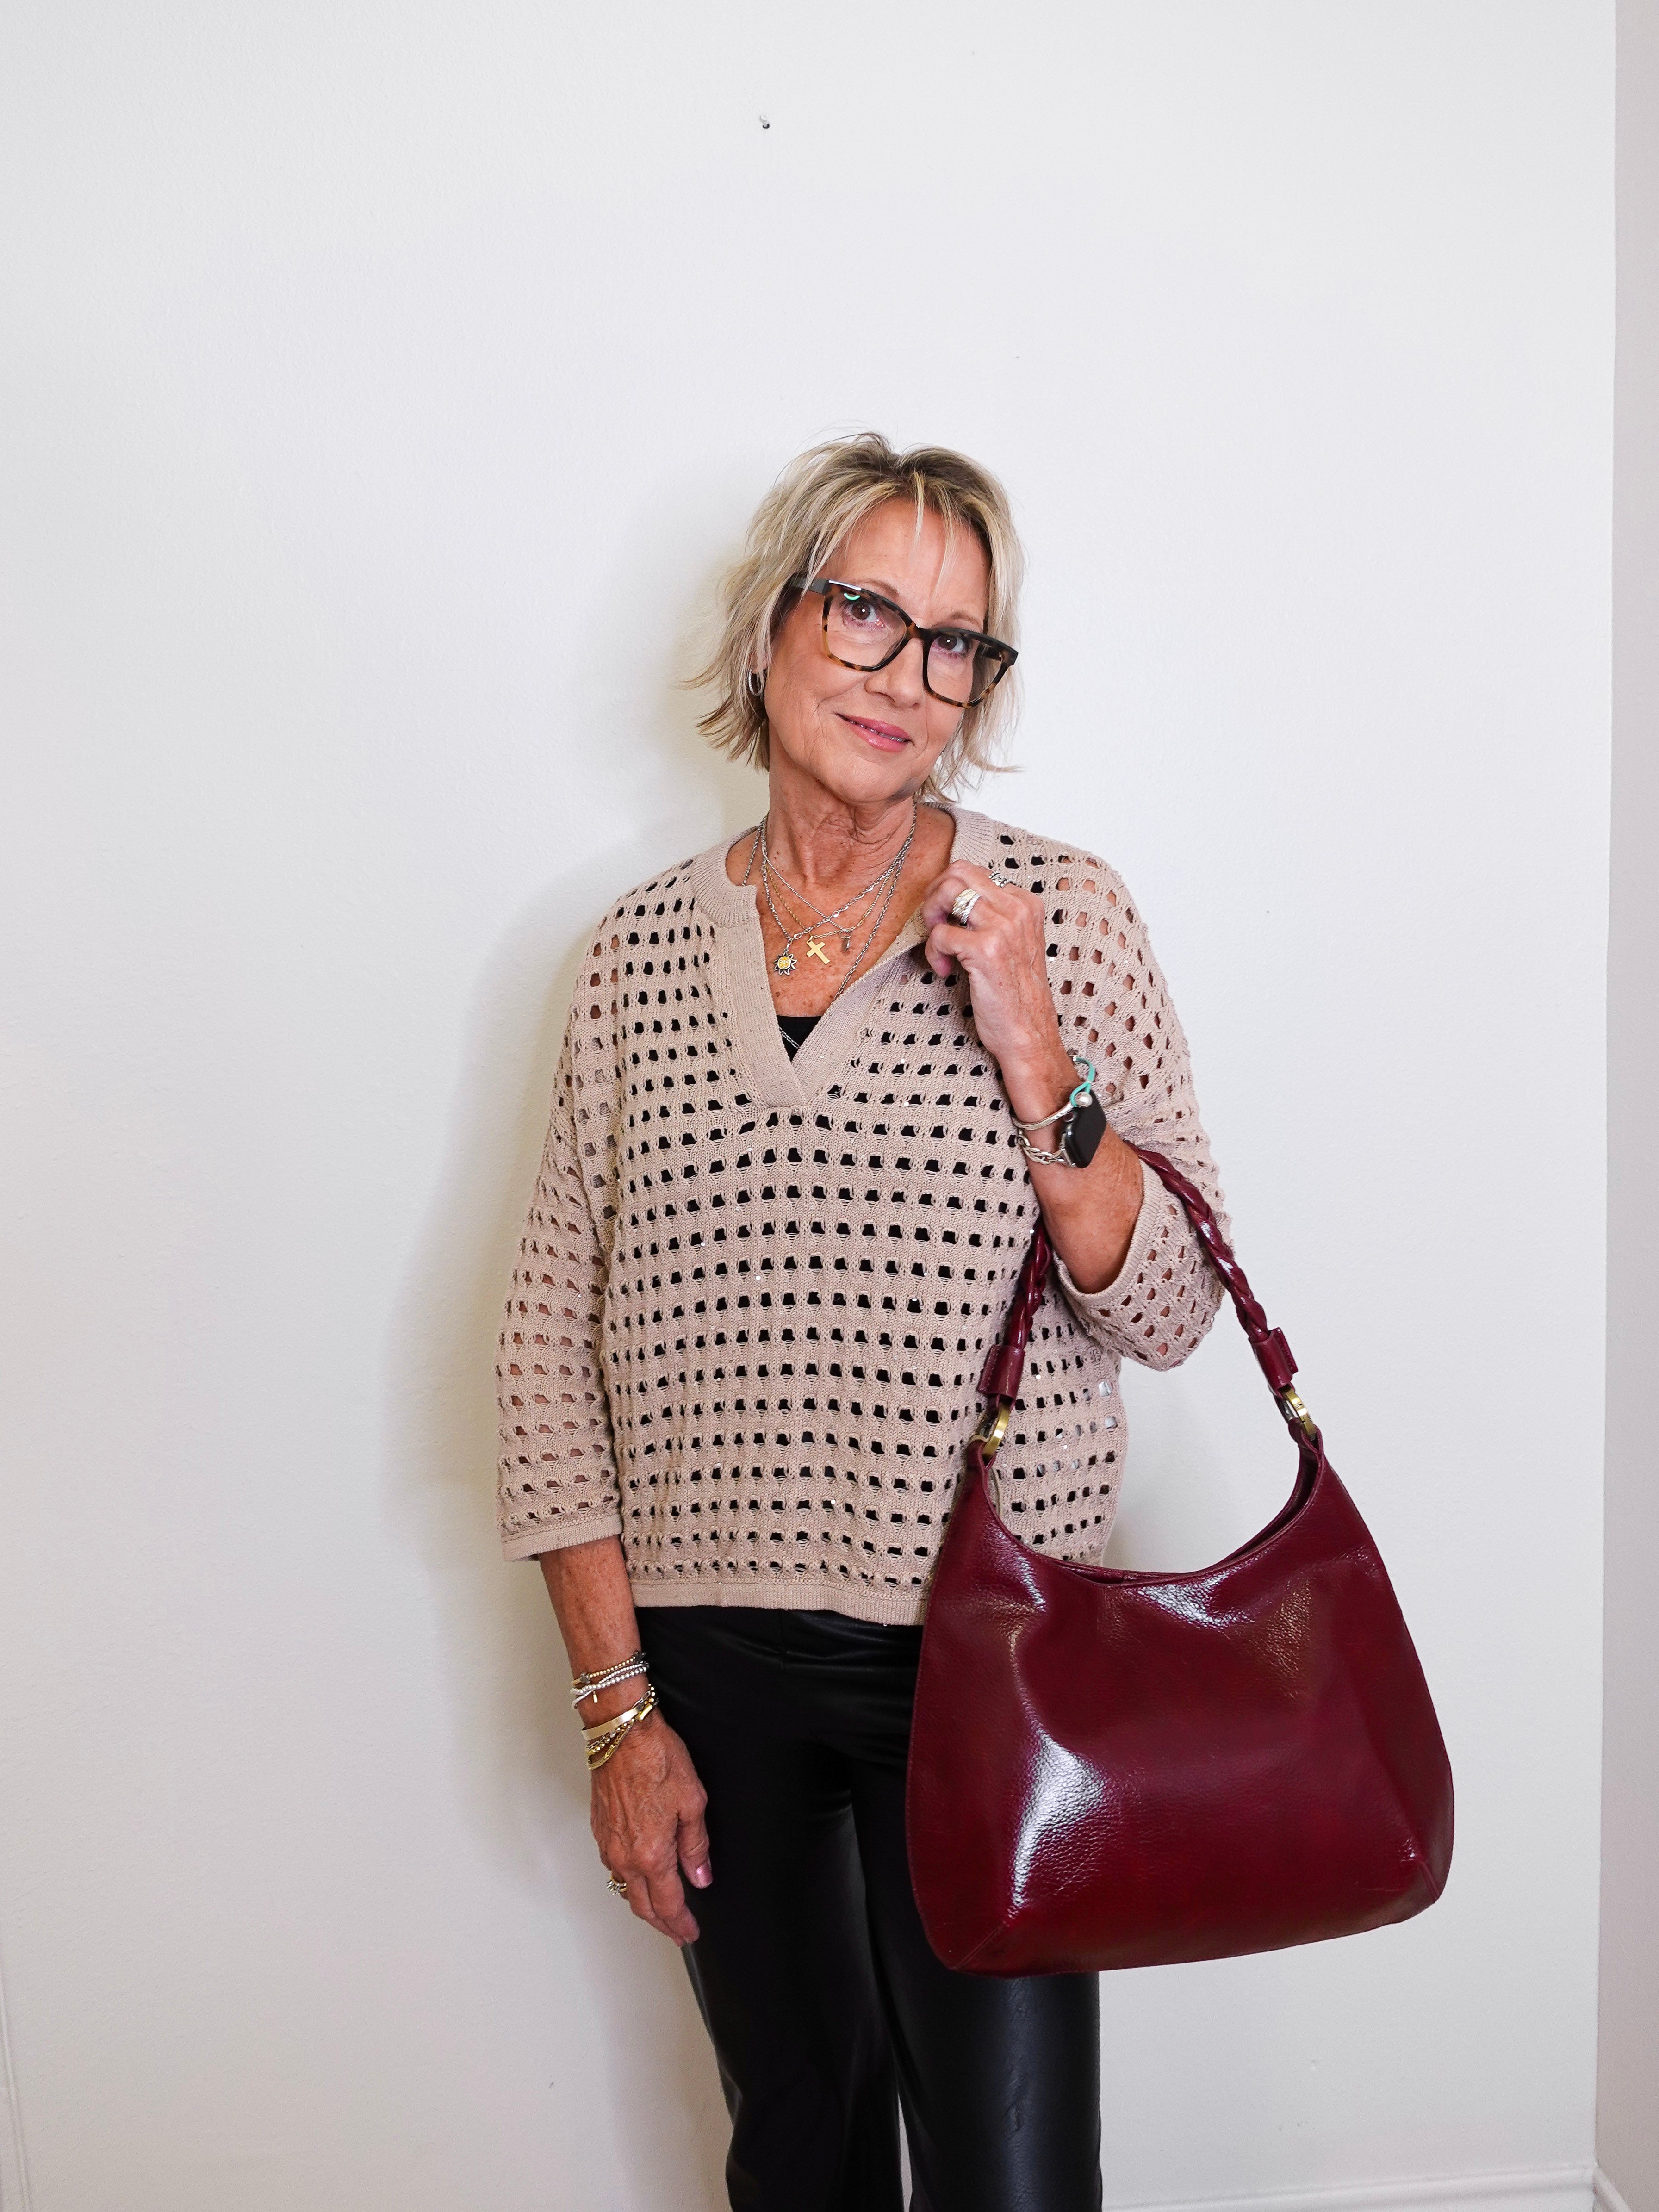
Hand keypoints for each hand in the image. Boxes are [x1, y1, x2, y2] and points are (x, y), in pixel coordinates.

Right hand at [591, 1713, 711, 1946]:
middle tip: (677, 1931)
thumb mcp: (692, 1801)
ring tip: (660, 1908)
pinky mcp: (599, 1829)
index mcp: (651, 1853)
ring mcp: (608, 1844)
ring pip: (625, 1888)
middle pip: (642, 1906)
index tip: (689, 1933)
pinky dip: (628, 1880)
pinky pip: (613, 1867)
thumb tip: (701, 1876)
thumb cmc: (656, 1758)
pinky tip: (639, 1875)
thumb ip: (696, 1845)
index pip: (667, 1904)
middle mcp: (624, 1855)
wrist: (621, 1733)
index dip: (680, 1923)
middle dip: (661, 1923)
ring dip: (643, 1903)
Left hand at [919, 862, 1074, 1117]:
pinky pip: (940, 933)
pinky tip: (945, 972)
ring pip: (947, 893)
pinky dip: (933, 953)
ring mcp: (1003, 927)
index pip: (975, 873)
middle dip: (935, 895)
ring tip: (938, 947)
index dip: (951, 895)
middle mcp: (1018, 909)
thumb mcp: (1012, 944)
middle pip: (958, 872)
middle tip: (934, 925)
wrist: (1028, 1034)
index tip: (949, 921)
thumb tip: (952, 899)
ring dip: (931, 919)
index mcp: (1026, 904)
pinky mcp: (986, 950)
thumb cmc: (1015, 994)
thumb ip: (991, 917)